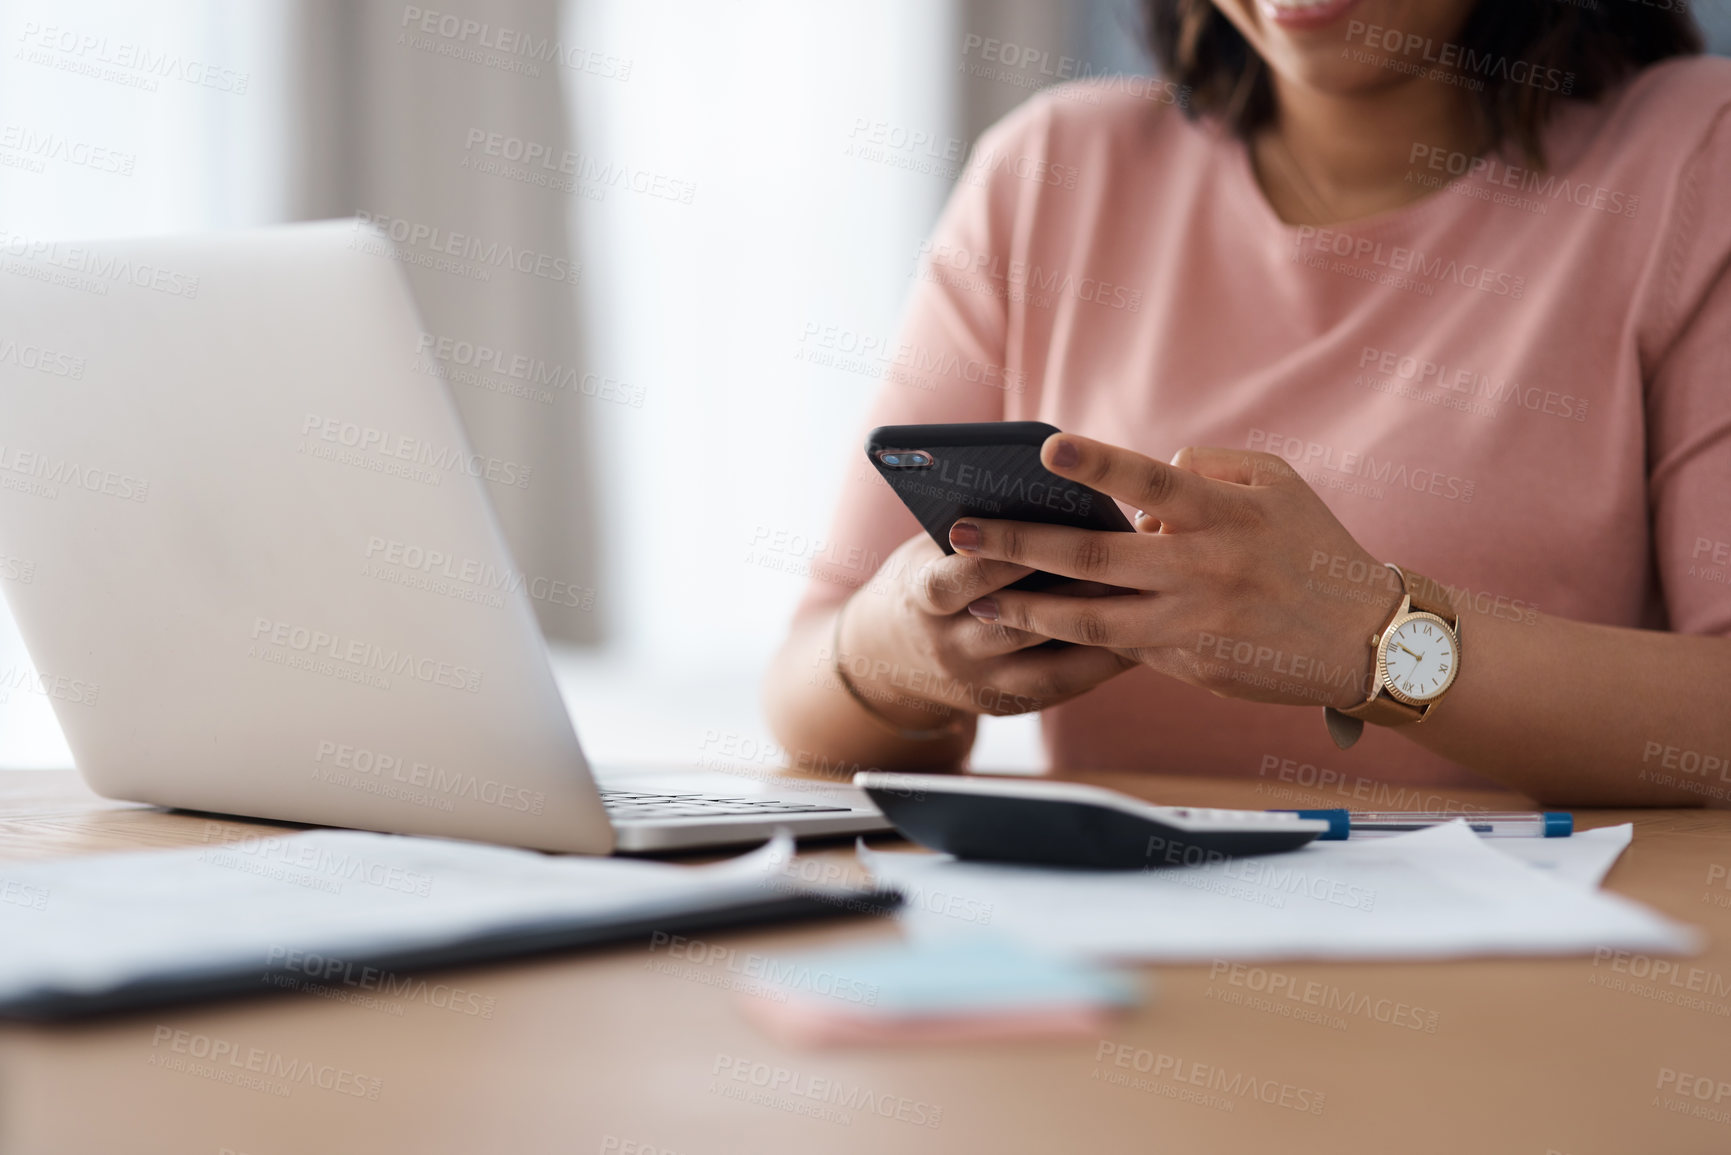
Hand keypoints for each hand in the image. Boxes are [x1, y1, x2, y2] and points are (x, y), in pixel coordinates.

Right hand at [834, 532, 1136, 722]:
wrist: (887, 659)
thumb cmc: (926, 577)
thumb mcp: (927, 550)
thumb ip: (972, 534)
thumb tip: (1041, 494)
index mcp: (919, 601)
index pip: (955, 584)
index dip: (995, 561)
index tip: (1041, 530)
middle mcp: (949, 649)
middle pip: (1013, 625)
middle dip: (1067, 593)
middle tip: (1122, 563)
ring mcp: (979, 684)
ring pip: (1047, 665)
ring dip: (1097, 631)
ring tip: (1144, 599)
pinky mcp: (1008, 705)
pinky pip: (1063, 686)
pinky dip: (1102, 661)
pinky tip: (1142, 636)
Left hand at [946, 435, 1399, 708]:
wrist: (1366, 638)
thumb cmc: (1314, 546)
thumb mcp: (1277, 483)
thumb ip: (1206, 467)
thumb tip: (1142, 482)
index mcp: (1224, 515)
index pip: (1150, 481)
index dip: (1097, 463)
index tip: (1045, 448)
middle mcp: (1202, 569)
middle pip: (1094, 558)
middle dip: (1020, 545)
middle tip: (960, 532)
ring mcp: (1192, 623)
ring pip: (1092, 619)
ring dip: (1028, 607)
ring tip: (978, 594)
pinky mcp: (1188, 664)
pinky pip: (1119, 649)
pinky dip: (1071, 638)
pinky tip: (1030, 627)